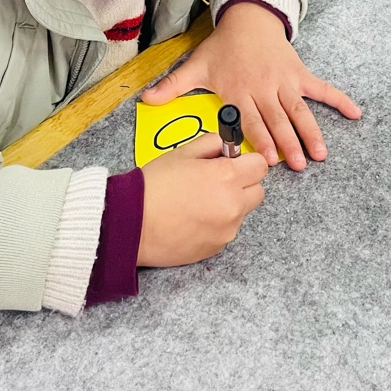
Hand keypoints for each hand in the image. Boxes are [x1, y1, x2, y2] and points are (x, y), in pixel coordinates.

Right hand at [137, 133, 266, 266]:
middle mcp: (233, 205)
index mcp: (227, 177)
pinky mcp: (217, 247)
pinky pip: (226, 230)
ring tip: (198, 202)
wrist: (130, 223)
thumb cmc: (153, 186)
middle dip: (243, 184)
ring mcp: (227, 229)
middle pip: (257, 191)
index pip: (260, 166)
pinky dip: (216, 224)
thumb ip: (212, 143)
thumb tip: (227, 145)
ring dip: (229, 205)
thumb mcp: (182, 153)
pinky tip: (192, 219)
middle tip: (217, 181)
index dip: (246, 162)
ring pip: (242, 212)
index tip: (233, 163)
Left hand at [141, 2, 360, 169]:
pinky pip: (321, 88)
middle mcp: (263, 87)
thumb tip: (145, 100)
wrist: (248, 18)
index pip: (250, 119)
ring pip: (298, 110)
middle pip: (277, 119)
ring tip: (320, 153)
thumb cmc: (222, 47)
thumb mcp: (197, 65)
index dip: (260, 138)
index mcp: (238, 90)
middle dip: (288, 143)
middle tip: (300, 165)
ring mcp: (283, 81)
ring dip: (310, 131)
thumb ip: (174, 86)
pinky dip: (338, 100)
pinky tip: (355, 113)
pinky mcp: (299, 73)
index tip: (269, 159)